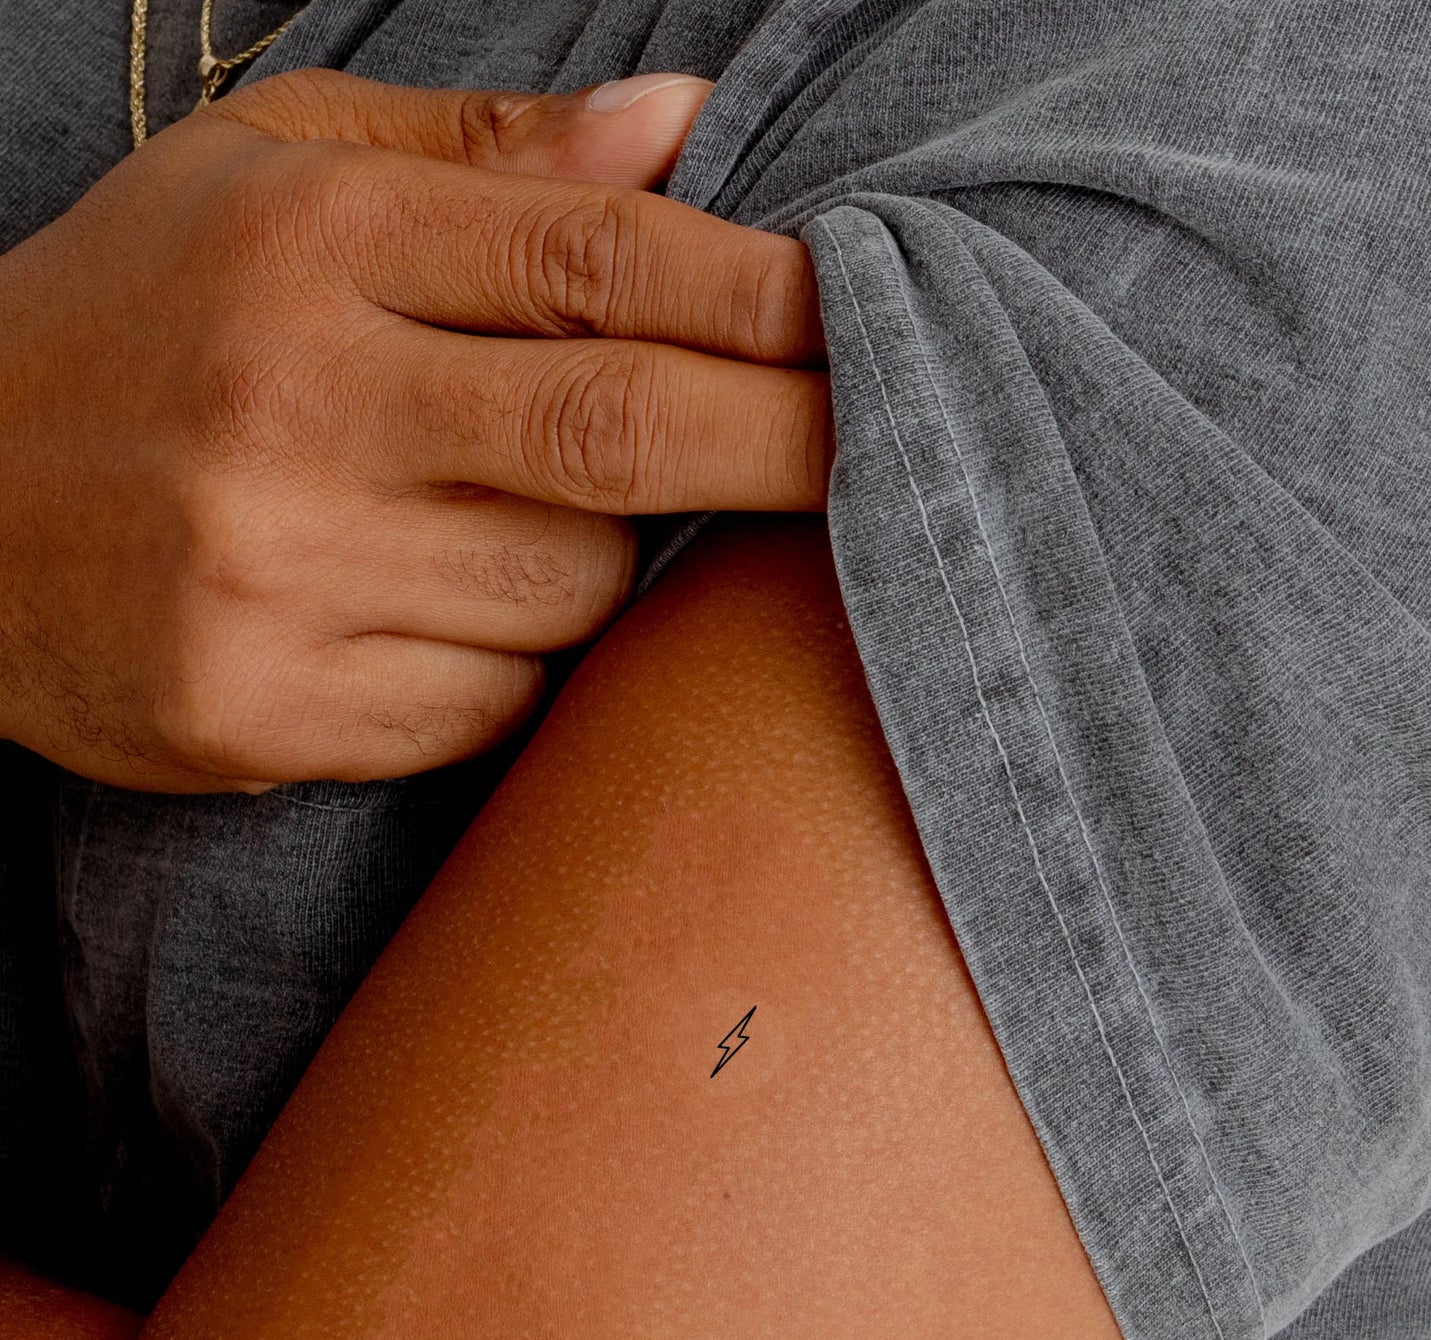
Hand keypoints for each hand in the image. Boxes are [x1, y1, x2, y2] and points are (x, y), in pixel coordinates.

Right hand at [0, 68, 829, 792]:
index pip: (596, 261)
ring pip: (568, 592)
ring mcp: (277, 575)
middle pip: (619, 437)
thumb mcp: (272, 172)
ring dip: (602, 561)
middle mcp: (298, 409)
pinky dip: (519, 665)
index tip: (865, 320)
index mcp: (311, 244)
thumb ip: (483, 151)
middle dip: (783, 446)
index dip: (763, 296)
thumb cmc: (140, 320)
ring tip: (523, 519)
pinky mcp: (264, 708)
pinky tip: (447, 611)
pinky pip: (492, 704)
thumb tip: (680, 124)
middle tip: (875, 449)